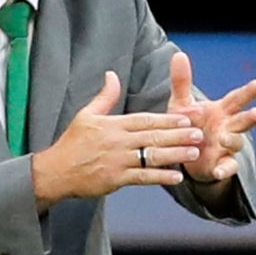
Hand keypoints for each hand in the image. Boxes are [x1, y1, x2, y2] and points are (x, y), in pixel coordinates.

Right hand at [31, 71, 203, 211]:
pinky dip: (160, 177)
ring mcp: (117, 161)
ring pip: (151, 156)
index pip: (145, 120)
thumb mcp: (86, 115)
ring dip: (175, 155)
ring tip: (194, 153)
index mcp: (113, 125)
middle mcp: (118, 142)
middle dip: (178, 135)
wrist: (56, 171)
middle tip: (199, 133)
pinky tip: (176, 177)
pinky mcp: (115, 179)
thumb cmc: (72, 143)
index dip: (167, 119)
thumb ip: (104, 97)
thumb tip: (112, 75)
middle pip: (153, 136)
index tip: (187, 117)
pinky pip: (142, 177)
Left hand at [167, 52, 255, 183]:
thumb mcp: (182, 104)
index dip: (248, 92)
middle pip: (243, 121)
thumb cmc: (188, 124)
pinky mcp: (222, 165)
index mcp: (221, 111)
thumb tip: (178, 53)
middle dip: (250, 117)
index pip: (237, 99)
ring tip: (223, 138)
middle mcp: (228, 128)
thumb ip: (182, 81)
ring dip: (233, 140)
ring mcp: (226, 147)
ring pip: (236, 142)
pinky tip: (218, 171)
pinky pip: (227, 168)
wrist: (186, 154)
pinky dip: (224, 170)